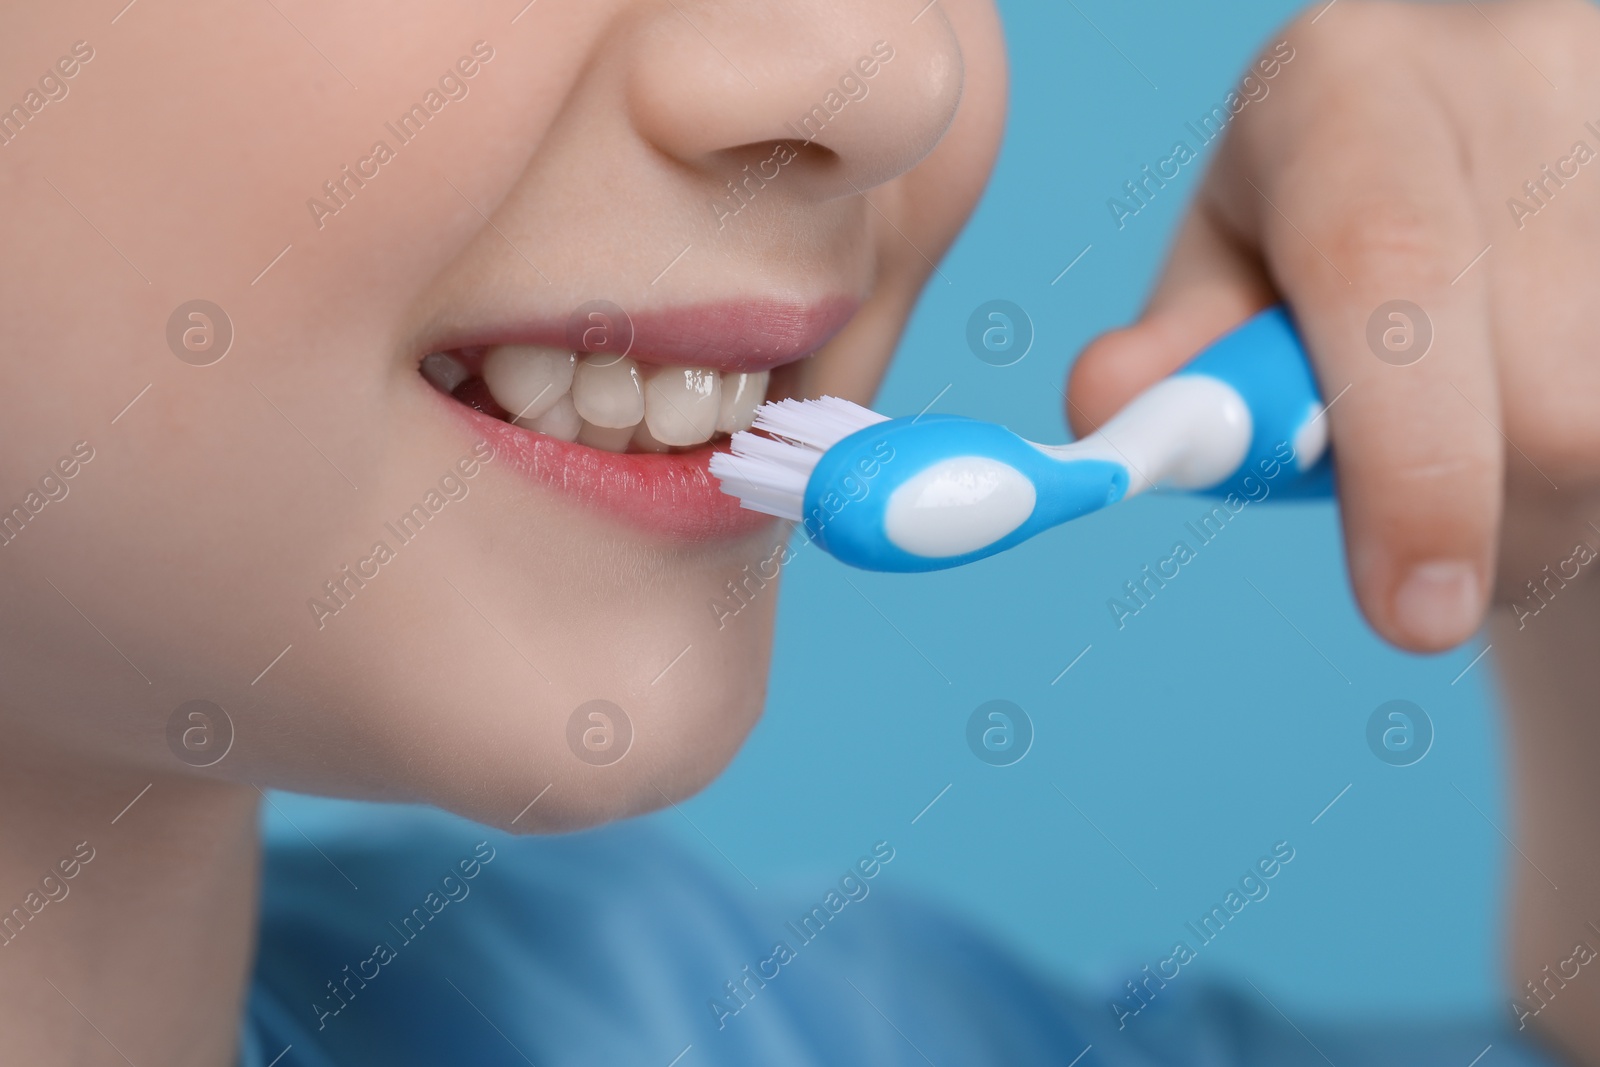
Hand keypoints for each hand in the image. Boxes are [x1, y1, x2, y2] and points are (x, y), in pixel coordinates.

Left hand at [1066, 0, 1599, 653]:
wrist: (1482, 114)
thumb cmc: (1325, 202)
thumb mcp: (1230, 252)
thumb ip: (1176, 344)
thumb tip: (1103, 410)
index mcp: (1346, 90)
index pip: (1389, 270)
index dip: (1408, 464)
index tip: (1413, 620)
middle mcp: (1515, 79)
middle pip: (1546, 400)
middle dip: (1477, 520)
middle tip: (1415, 549)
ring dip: (1541, 509)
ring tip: (1474, 452)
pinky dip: (1584, 486)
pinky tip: (1536, 416)